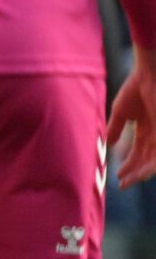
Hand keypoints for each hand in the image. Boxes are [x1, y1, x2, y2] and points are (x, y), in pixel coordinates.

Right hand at [107, 56, 155, 187]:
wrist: (150, 75)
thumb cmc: (136, 88)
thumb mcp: (121, 112)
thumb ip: (115, 129)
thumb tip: (107, 144)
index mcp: (147, 127)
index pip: (139, 151)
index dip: (129, 163)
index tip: (118, 175)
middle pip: (147, 159)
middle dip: (135, 171)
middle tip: (123, 183)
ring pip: (154, 160)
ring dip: (142, 172)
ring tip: (129, 181)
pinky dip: (150, 166)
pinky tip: (140, 174)